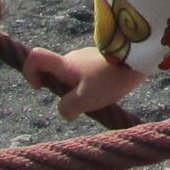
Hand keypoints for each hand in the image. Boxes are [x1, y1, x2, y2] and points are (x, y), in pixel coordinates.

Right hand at [24, 45, 145, 119]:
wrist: (140, 58)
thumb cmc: (109, 78)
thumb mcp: (85, 99)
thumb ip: (67, 108)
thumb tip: (65, 112)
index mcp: (64, 65)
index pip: (35, 57)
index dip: (30, 72)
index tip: (41, 87)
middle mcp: (73, 58)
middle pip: (57, 75)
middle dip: (65, 92)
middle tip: (84, 102)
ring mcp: (88, 57)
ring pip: (76, 77)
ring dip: (83, 90)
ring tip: (104, 96)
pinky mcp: (102, 59)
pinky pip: (91, 75)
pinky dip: (96, 85)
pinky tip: (111, 90)